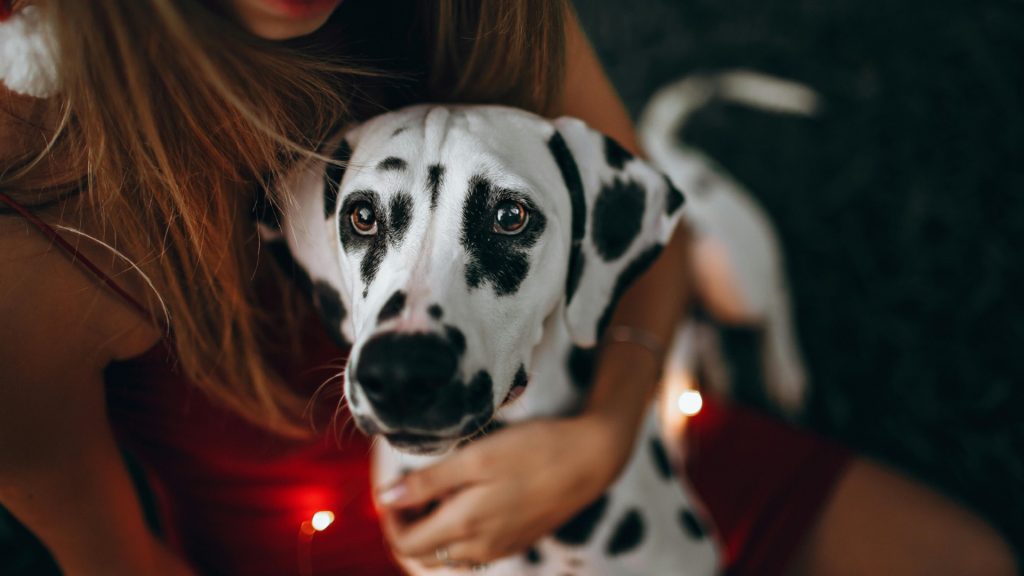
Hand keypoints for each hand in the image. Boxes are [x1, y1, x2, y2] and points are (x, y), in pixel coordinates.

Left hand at [376, 414, 634, 566]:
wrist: (591, 459)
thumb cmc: (534, 450)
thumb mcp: (477, 457)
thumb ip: (429, 481)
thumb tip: (387, 498)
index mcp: (466, 527)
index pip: (406, 544)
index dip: (390, 520)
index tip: (393, 489)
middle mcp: (481, 548)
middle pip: (424, 554)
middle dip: (409, 525)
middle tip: (414, 487)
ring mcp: (501, 548)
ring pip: (449, 553)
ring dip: (435, 529)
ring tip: (442, 489)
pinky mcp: (517, 541)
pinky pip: (475, 548)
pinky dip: (460, 530)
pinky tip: (471, 497)